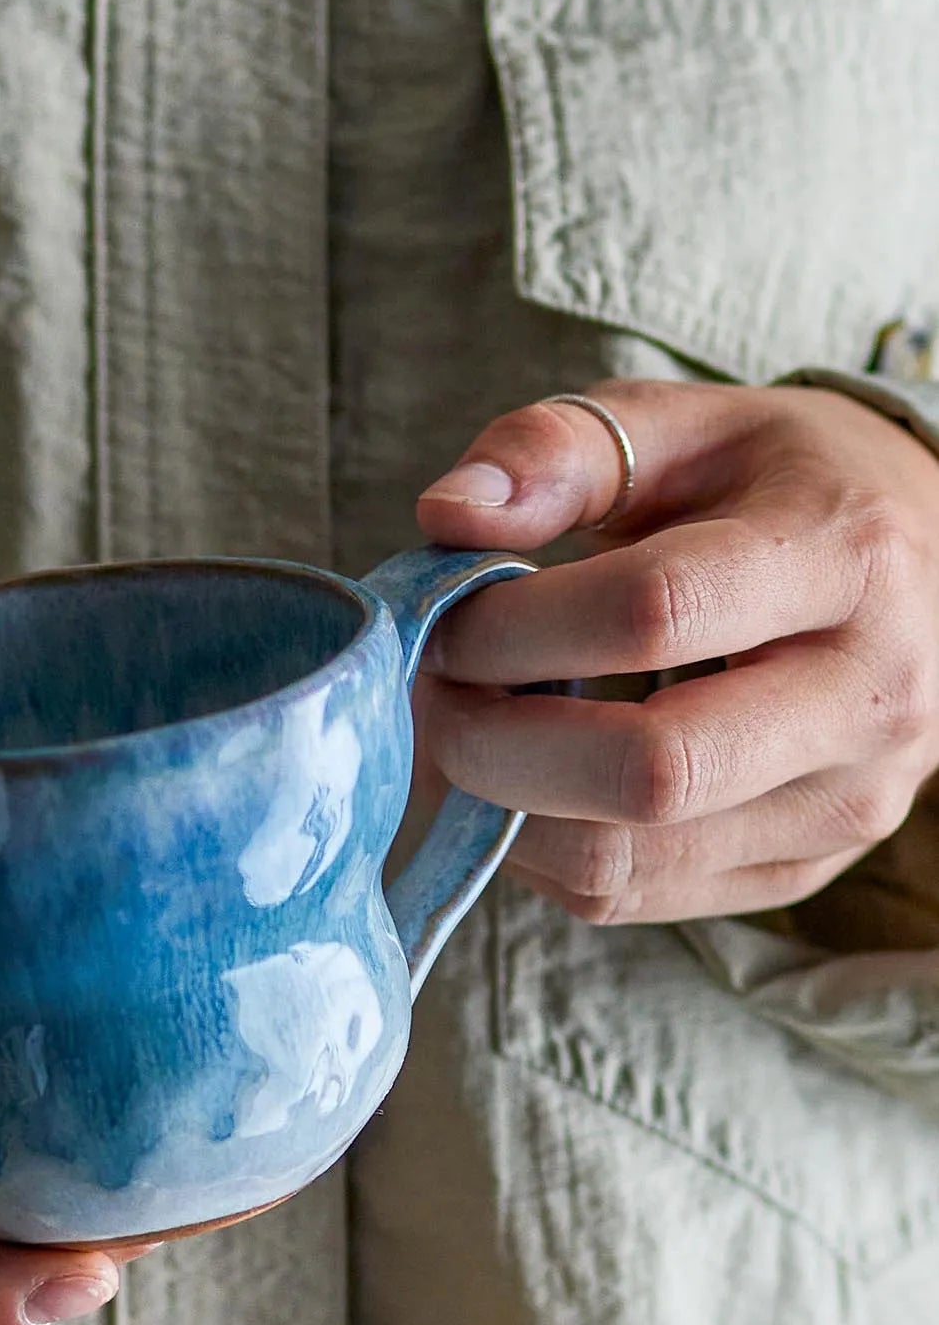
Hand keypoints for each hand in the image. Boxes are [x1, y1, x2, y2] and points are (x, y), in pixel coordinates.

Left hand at [412, 381, 938, 922]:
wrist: (919, 574)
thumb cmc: (779, 488)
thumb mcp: (683, 427)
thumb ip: (558, 449)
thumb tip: (444, 513)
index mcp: (844, 558)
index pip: (654, 613)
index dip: (516, 629)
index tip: (447, 621)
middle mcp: (867, 698)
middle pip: (649, 771)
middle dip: (497, 746)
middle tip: (434, 700)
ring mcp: (845, 803)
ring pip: (626, 860)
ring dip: (503, 811)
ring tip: (466, 738)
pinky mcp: (802, 871)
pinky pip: (631, 897)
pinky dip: (540, 853)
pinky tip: (520, 786)